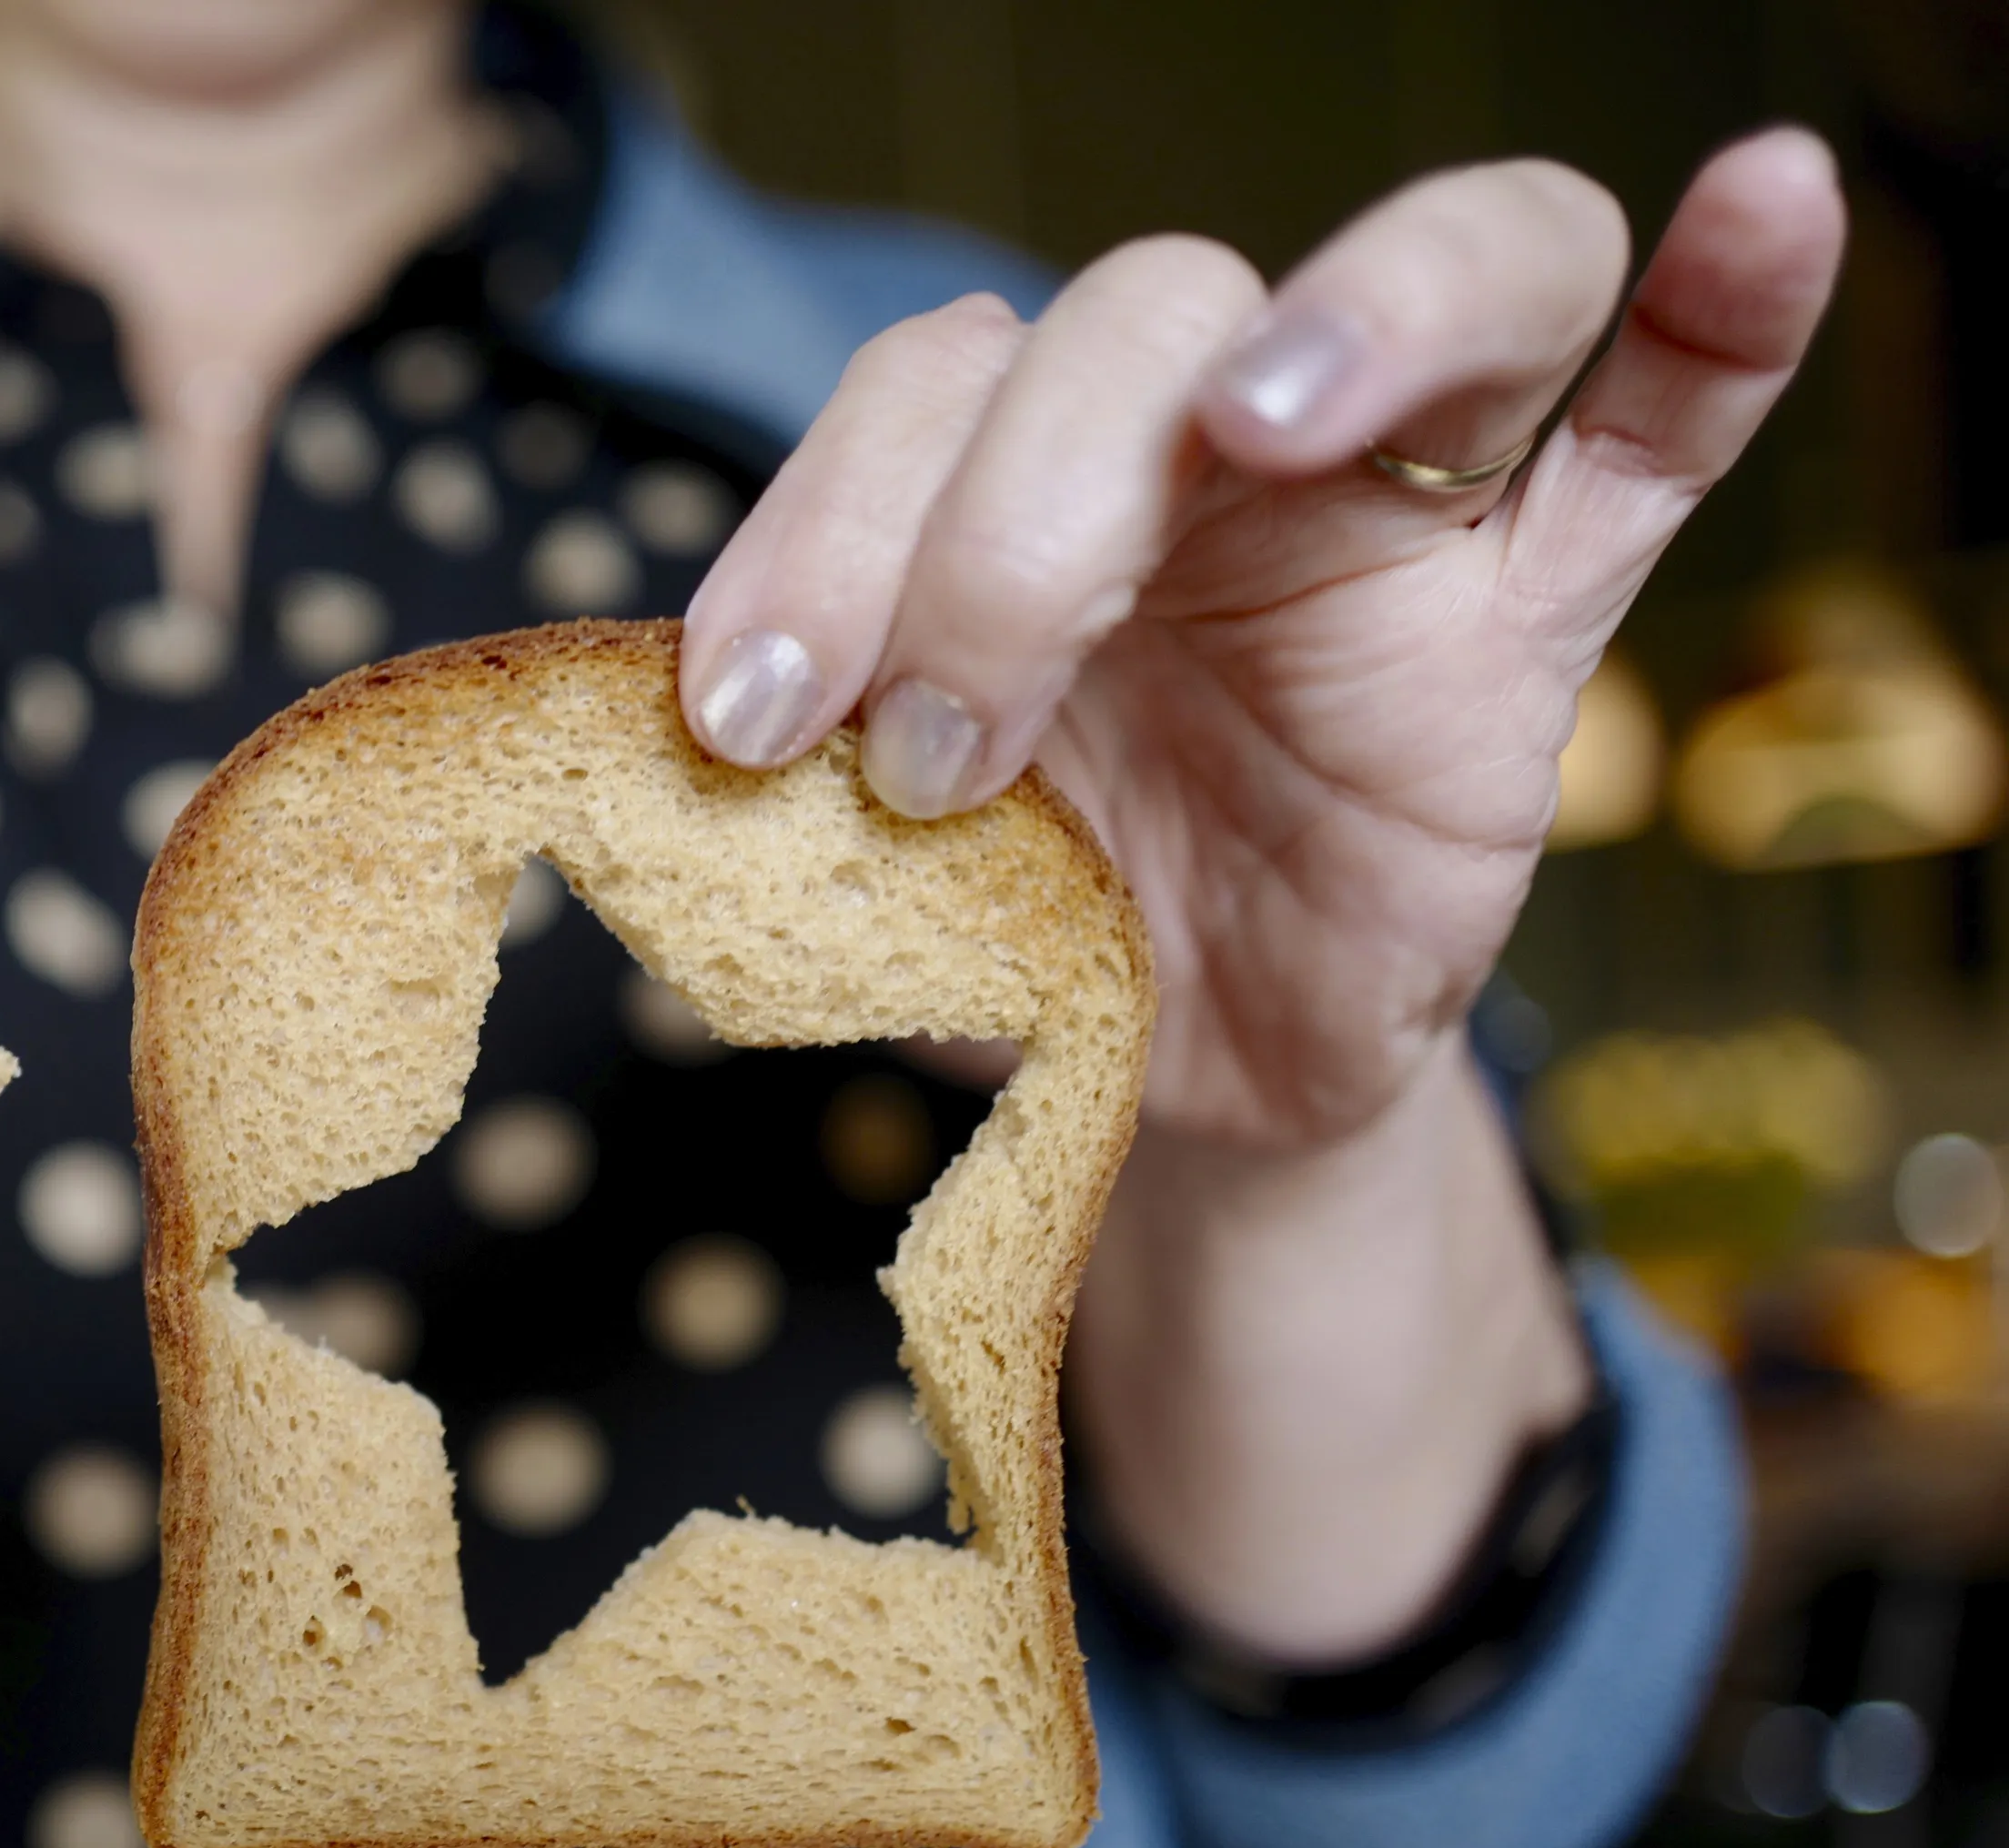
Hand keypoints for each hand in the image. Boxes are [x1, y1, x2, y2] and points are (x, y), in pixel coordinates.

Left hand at [680, 130, 1846, 1151]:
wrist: (1152, 1063)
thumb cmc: (1005, 912)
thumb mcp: (869, 855)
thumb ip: (794, 785)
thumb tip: (664, 754)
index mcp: (1018, 472)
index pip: (928, 385)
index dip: (822, 529)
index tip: (748, 718)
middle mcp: (1207, 454)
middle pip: (1142, 322)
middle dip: (1008, 528)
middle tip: (935, 753)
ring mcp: (1396, 519)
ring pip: (1436, 303)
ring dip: (1347, 323)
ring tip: (1258, 421)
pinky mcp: (1531, 626)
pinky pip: (1661, 443)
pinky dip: (1725, 321)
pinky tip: (1763, 204)